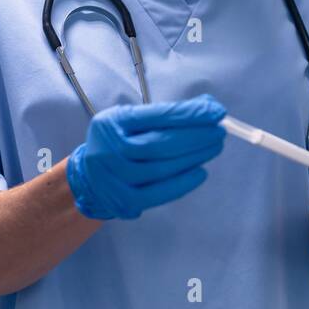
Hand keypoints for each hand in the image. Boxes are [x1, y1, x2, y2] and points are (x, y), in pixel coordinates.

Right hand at [65, 95, 226, 219]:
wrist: (88, 179)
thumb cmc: (118, 142)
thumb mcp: (132, 120)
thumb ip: (167, 114)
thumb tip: (208, 107)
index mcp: (112, 123)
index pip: (158, 116)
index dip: (190, 114)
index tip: (216, 112)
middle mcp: (109, 150)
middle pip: (161, 143)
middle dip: (197, 136)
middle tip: (220, 131)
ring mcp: (115, 179)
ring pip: (163, 168)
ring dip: (195, 157)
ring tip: (214, 147)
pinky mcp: (124, 201)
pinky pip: (159, 193)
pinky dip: (183, 183)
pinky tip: (201, 172)